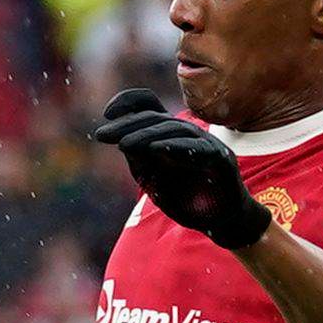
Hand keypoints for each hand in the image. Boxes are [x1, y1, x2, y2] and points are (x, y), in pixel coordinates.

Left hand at [92, 89, 272, 251]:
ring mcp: (206, 143)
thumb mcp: (154, 179)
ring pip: (174, 129)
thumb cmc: (187, 198)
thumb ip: (140, 161)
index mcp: (169, 134)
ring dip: (146, 135)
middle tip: (102, 135)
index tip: (107, 114)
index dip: (128, 101)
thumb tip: (122, 142)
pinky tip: (156, 149)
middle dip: (126, 125)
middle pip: (155, 117)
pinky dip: (176, 147)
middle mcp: (187, 133)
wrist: (220, 220)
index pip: (149, 105)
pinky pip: (198, 148)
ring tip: (123, 145)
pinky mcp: (220, 158)